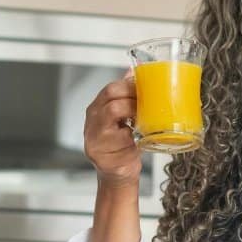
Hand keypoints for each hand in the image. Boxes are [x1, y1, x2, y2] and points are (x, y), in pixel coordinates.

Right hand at [82, 70, 142, 186]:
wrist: (116, 172)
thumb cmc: (119, 141)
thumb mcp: (121, 115)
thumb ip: (125, 94)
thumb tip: (134, 69)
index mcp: (97, 108)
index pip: (111, 89)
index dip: (131, 86)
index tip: (147, 88)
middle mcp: (93, 123)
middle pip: (112, 103)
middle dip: (134, 101)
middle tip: (149, 105)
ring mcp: (96, 140)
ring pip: (118, 122)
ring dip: (135, 118)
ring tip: (145, 121)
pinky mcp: (105, 157)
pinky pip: (124, 144)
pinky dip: (136, 141)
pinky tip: (140, 140)